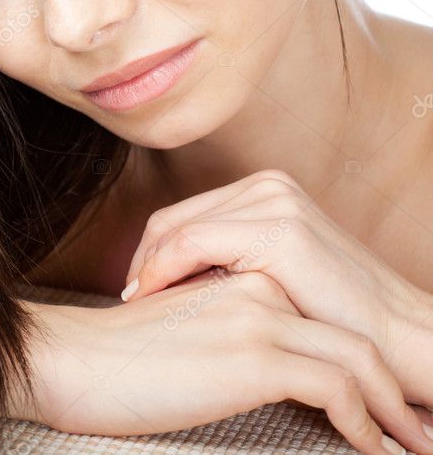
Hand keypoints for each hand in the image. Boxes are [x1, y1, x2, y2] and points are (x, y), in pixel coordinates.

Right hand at [5, 270, 432, 454]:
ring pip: (356, 359)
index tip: (376, 403)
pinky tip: (368, 451)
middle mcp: (254, 288)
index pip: (318, 316)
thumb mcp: (176, 330)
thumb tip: (249, 368)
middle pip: (347, 334)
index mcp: (235, 277)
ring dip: (391, 410)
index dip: (354, 360)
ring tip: (406, 446)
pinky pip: (337, 388)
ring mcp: (256, 317)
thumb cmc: (108, 358)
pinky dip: (365, 425)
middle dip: (389, 385)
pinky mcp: (252, 354)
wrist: (69, 360)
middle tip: (409, 428)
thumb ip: (219, 328)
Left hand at [122, 169, 432, 407]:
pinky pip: (191, 245)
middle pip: (172, 218)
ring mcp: (275, 202)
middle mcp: (269, 184)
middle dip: (142, 260)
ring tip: (135, 304)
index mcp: (266, 189)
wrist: (398, 340)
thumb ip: (226, 258)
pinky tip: (150, 299)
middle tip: (126, 299)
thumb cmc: (332, 318)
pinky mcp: (279, 231)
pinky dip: (161, 271)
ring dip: (148, 268)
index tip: (133, 290)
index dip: (149, 252)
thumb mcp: (270, 274)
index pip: (182, 214)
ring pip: (175, 230)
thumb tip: (157, 271)